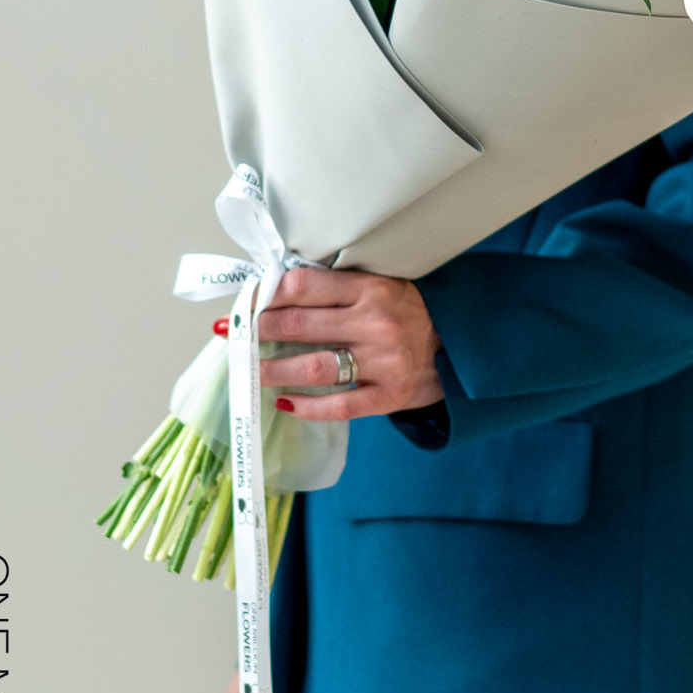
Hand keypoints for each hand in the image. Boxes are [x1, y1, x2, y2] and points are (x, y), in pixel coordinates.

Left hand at [257, 265, 442, 423]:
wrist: (460, 344)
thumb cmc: (408, 311)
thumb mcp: (379, 286)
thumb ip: (336, 289)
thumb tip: (275, 292)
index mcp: (370, 288)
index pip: (303, 287)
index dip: (265, 295)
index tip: (244, 303)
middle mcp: (375, 322)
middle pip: (300, 325)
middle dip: (258, 332)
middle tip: (233, 336)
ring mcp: (383, 361)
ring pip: (314, 368)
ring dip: (273, 371)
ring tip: (248, 372)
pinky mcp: (389, 394)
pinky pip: (340, 405)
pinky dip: (307, 406)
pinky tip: (285, 402)